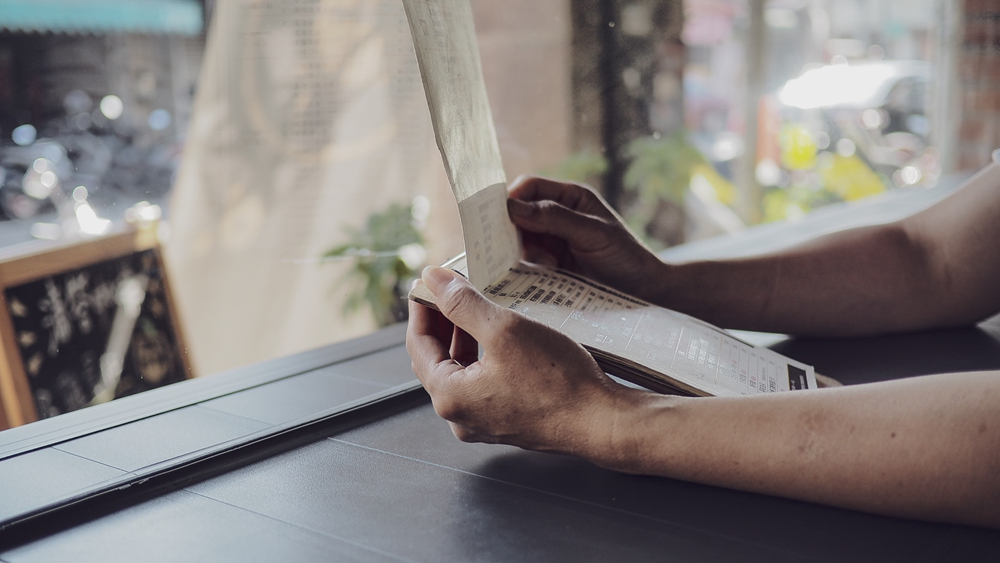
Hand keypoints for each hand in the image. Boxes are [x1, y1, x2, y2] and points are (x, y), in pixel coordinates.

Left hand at [406, 266, 633, 457]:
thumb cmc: (557, 380)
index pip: (418, 344)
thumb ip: (462, 303)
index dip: (421, 307)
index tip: (428, 282)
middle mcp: (460, 416)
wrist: (601, 421)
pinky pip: (483, 384)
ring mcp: (483, 423)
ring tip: (476, 305)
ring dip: (464, 337)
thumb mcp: (505, 329)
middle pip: (436, 359)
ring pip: (461, 371)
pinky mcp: (507, 422)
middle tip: (452, 289)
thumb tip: (432, 280)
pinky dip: (483, 356)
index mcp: (449, 397)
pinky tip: (499, 335)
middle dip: (442, 321)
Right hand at [507, 176, 664, 301]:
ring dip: (518, 252)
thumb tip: (513, 207)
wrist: (645, 294)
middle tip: (502, 245)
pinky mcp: (549, 268)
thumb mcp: (593, 233)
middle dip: (509, 228)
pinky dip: (523, 269)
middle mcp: (557, 217)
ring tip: (535, 265)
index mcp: (570, 198)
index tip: (496, 215)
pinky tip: (536, 276)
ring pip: (517, 241)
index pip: (530, 187)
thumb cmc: (626, 257)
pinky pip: (525, 264)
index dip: (512, 197)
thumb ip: (555, 217)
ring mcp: (552, 243)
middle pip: (518, 214)